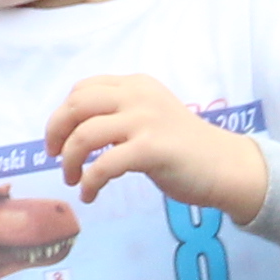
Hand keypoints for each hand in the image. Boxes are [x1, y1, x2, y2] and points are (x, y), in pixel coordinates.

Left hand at [48, 72, 267, 213]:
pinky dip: (89, 183)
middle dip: (56, 134)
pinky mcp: (150, 149)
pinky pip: (104, 165)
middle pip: (76, 106)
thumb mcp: (150, 116)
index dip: (62, 115)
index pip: (82, 89)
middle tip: (54, 157)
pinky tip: (90, 195)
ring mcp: (145, 121)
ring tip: (73, 179)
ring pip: (85, 135)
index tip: (58, 139)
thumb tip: (74, 133)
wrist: (225, 165)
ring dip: (69, 161)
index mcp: (135, 84)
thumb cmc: (185, 147)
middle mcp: (137, 96)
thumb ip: (119, 115)